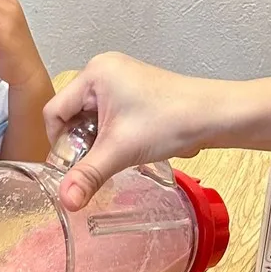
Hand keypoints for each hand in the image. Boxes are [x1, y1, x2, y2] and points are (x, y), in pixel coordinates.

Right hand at [44, 54, 236, 210]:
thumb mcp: (121, 151)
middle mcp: (103, 69)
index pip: (54, 111)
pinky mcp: (134, 90)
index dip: (59, 143)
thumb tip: (65, 202)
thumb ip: (88, 176)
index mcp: (94, 74)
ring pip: (90, 117)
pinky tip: (126, 147)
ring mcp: (120, 78)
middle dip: (81, 143)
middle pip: (71, 114)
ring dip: (97, 141)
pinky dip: (111, 134)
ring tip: (114, 156)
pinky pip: (108, 114)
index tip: (72, 167)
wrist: (216, 116)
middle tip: (95, 164)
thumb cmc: (170, 122)